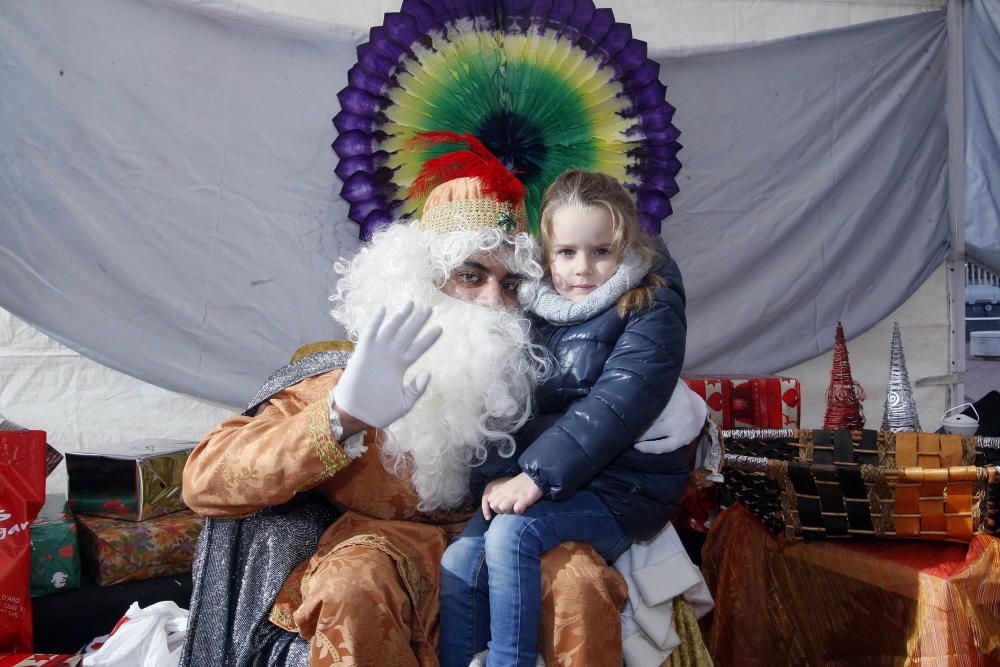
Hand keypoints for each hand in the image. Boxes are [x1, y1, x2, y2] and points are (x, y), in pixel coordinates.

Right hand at [332, 302, 441, 428]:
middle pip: (407, 334)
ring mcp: (377, 354)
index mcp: (401, 366)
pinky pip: (369, 334)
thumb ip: (416, 389)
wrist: (356, 415)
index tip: (440, 328)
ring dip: (400, 317)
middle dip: (418, 321)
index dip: (428, 339)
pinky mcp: (362, 354)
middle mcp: (391, 357)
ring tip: (411, 304)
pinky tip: (383, 309)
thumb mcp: (404, 403)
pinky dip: (375, 322)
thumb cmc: (379, 411)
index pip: (418, 348)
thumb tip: (427, 373)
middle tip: (429, 308)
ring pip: (391, 330)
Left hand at [481, 472, 541, 518]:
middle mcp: (506, 491)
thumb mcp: (508, 486)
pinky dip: (520, 510)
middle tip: (510, 508)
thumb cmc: (522, 483)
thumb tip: (497, 505)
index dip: (495, 507)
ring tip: (517, 508)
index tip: (503, 507)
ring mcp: (515, 495)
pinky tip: (524, 507)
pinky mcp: (524, 498)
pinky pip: (517, 509)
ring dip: (509, 511)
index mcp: (502, 489)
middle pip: (494, 506)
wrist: (536, 476)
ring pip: (503, 508)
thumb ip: (501, 493)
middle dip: (501, 510)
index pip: (490, 501)